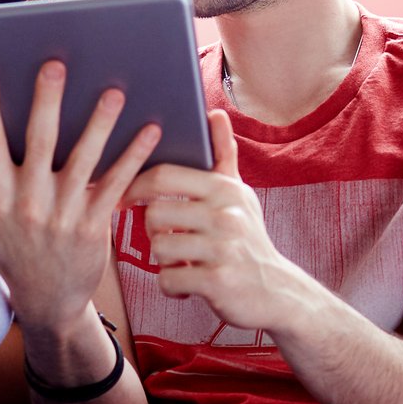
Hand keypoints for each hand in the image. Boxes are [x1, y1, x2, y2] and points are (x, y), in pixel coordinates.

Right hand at [0, 61, 160, 328]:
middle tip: (54, 64)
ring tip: (113, 88)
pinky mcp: (96, 224)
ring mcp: (65, 215)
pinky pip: (116, 184)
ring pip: (84, 159)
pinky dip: (134, 156)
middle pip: (39, 144)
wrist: (48, 303)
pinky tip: (150, 127)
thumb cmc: (6, 258)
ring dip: (100, 123)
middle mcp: (30, 204)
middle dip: (46, 102)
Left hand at [124, 111, 317, 335]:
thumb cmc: (248, 239)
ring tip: (183, 262)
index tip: (125, 199)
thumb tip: (215, 112)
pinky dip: (172, 286)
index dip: (136, 185)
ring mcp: (224, 247)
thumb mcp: (239, 195)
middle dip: (153, 230)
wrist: (277, 291)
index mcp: (225, 189)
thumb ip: (223, 155)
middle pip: (155, 214)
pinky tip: (187, 284)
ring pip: (159, 248)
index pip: (165, 175)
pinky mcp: (218, 281)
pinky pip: (169, 279)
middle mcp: (227, 214)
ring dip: (164, 261)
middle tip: (167, 239)